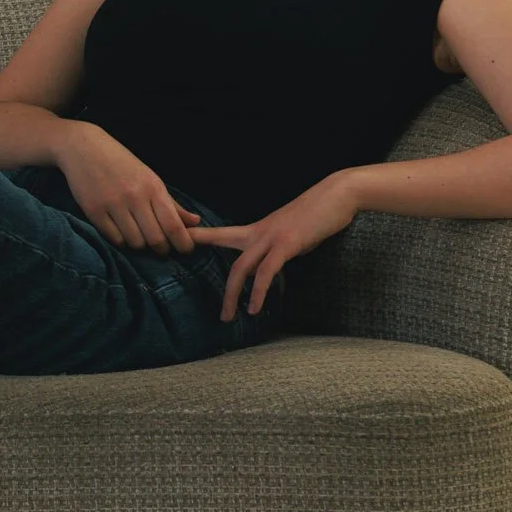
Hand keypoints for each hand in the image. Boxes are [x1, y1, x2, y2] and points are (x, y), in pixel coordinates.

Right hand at [54, 123, 200, 255]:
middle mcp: (134, 197)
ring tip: (139, 236)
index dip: (183, 244)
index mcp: (153, 187)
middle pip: (155, 239)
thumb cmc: (120, 162)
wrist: (83, 147)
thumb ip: (172, 203)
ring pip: (135, 243)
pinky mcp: (94, 212)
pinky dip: (122, 241)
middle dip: (162, 249)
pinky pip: (115, 240)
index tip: (184, 249)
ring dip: (141, 245)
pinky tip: (122, 232)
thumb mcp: (149, 177)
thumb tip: (195, 222)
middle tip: (161, 247)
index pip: (173, 226)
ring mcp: (113, 205)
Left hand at [184, 172, 359, 320]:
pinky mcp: (287, 243)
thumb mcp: (290, 235)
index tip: (175, 247)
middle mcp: (258, 233)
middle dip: (223, 291)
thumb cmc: (316, 216)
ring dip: (233, 295)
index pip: (218, 234)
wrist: (336, 195)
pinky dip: (259, 291)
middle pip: (230, 263)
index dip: (196, 240)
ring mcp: (271, 237)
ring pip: (242, 268)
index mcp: (256, 230)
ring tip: (229, 317)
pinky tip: (255, 307)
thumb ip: (277, 251)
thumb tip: (272, 267)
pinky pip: (267, 271)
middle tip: (220, 316)